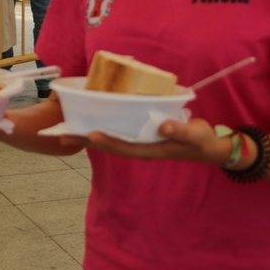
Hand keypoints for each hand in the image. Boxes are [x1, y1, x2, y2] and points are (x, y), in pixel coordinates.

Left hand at [59, 118, 231, 163]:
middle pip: (110, 144)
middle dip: (86, 139)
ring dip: (89, 134)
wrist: (207, 146)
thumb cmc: (200, 140)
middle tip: (62, 134)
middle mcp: (140, 147)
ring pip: (110, 138)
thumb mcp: (194, 135)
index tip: (90, 134)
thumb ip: (179, 130)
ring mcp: (140, 142)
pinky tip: (92, 119)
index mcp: (150, 150)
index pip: (124, 146)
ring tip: (68, 128)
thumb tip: (163, 126)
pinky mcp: (141, 134)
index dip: (107, 141)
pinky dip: (104, 126)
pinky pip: (118, 132)